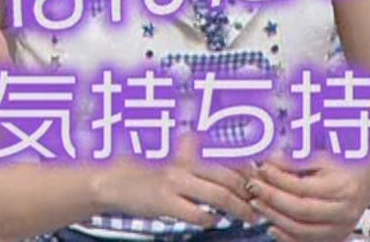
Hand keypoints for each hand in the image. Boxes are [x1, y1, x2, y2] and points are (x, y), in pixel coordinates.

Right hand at [91, 149, 256, 227]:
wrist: (110, 179)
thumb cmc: (143, 168)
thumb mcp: (170, 154)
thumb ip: (192, 152)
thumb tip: (219, 151)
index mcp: (188, 149)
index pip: (228, 158)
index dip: (248, 171)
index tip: (259, 181)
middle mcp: (184, 161)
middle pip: (229, 177)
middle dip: (249, 193)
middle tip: (258, 204)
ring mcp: (174, 181)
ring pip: (219, 195)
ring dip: (238, 208)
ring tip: (247, 217)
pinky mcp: (164, 201)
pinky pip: (198, 214)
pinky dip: (211, 219)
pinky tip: (214, 220)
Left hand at [247, 156, 368, 241]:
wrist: (369, 181)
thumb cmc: (346, 165)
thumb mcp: (325, 157)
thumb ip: (297, 160)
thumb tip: (270, 160)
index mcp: (343, 187)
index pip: (302, 187)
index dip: (278, 179)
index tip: (262, 169)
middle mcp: (344, 212)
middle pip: (300, 210)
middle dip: (272, 199)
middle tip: (254, 188)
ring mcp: (340, 229)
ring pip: (300, 230)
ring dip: (274, 218)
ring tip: (257, 204)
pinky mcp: (335, 238)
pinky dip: (285, 236)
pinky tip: (272, 225)